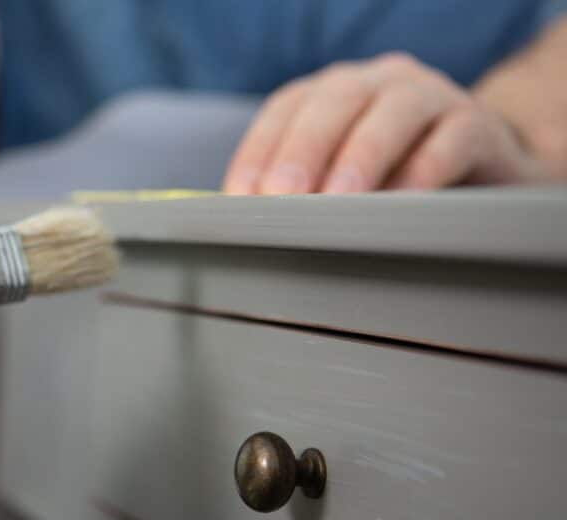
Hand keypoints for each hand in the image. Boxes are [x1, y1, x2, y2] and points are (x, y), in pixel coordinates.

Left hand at [223, 52, 547, 194]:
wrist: (487, 173)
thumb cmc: (396, 179)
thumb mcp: (343, 180)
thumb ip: (302, 192)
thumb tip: (252, 227)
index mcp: (335, 92)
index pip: (286, 109)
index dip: (259, 152)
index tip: (241, 199)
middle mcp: (380, 83)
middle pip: (334, 102)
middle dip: (302, 150)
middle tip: (282, 197)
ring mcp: (432, 96)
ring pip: (392, 113)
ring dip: (360, 158)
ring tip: (339, 203)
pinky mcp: (479, 127)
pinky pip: (450, 142)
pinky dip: (422, 173)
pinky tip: (401, 207)